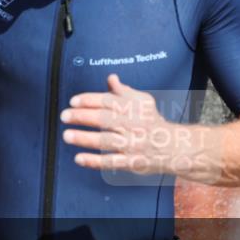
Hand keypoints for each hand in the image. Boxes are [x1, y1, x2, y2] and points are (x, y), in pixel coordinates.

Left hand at [60, 74, 218, 180]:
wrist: (174, 146)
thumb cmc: (153, 122)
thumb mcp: (142, 102)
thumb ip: (123, 91)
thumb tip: (111, 78)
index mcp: (133, 109)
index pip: (108, 101)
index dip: (89, 100)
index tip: (73, 101)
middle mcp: (132, 125)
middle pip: (104, 119)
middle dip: (83, 116)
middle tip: (65, 116)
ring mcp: (131, 144)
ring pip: (106, 140)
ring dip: (85, 138)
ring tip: (67, 135)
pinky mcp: (131, 161)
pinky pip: (111, 162)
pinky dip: (95, 161)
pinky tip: (79, 158)